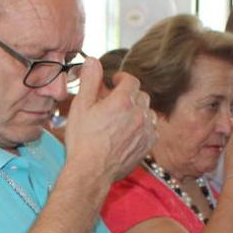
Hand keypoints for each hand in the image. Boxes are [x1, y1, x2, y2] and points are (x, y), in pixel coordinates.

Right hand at [65, 60, 154, 183]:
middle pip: (141, 95)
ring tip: (123, 117)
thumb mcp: (81, 106)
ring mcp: (145, 131)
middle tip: (114, 101)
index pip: (131, 80)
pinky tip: (130, 132)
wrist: (91, 171)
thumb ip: (90, 81)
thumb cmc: (83, 140)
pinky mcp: (147, 146)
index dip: (122, 79)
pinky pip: (151, 130)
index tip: (115, 82)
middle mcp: (138, 114)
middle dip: (129, 95)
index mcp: (122, 101)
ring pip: (149, 112)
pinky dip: (143, 127)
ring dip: (138, 111)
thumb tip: (94, 61)